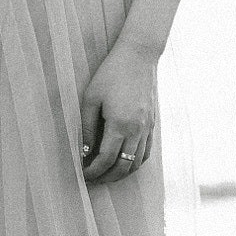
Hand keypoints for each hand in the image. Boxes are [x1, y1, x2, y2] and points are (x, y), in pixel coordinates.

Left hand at [79, 40, 157, 184]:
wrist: (139, 56)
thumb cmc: (111, 74)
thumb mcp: (91, 99)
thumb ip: (86, 128)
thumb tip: (84, 152)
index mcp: (120, 125)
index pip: (106, 160)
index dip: (93, 171)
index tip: (82, 174)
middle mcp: (137, 130)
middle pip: (123, 167)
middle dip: (106, 177)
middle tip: (92, 179)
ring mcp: (147, 128)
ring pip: (136, 163)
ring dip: (121, 174)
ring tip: (106, 173)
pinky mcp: (153, 124)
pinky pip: (146, 152)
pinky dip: (135, 163)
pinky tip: (124, 162)